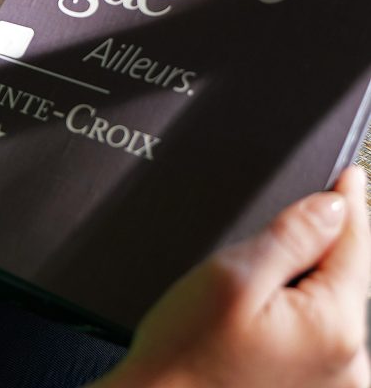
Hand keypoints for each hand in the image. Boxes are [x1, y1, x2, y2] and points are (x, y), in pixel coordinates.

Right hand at [93, 165, 369, 387]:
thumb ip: (291, 236)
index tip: (350, 175)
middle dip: (323, 244)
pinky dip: (301, 311)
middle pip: (346, 275)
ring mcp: (335, 385)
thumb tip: (335, 206)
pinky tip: (263, 313)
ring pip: (332, 304)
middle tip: (280, 230)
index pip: (355, 245)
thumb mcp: (233, 276)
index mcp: (335, 329)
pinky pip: (320, 335)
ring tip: (260, 281)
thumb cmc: (186, 357)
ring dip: (309, 280)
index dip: (348, 202)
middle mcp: (350, 366)